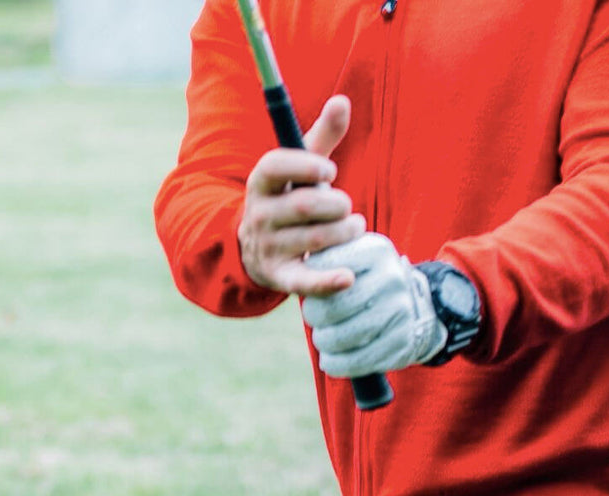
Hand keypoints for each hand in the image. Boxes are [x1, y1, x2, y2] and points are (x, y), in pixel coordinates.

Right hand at [240, 95, 366, 296]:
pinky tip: (349, 277)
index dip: (305, 165)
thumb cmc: (288, 197)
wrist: (255, 248)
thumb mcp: (299, 167)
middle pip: (305, 206)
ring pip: (316, 238)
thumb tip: (342, 101)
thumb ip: (322, 136)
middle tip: (347, 206)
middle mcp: (260, 214)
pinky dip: (327, 281)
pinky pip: (304, 281)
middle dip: (337, 204)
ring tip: (354, 227)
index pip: (274, 166)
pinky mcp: (280, 277)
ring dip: (345, 232)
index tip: (330, 170)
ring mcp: (268, 247)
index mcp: (262, 181)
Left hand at [301, 234, 444, 377]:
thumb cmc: (370, 282)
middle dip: (315, 317)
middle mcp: (392, 279)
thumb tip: (305, 278)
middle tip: (316, 318)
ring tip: (325, 338)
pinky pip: (356, 361)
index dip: (312, 285)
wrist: (415, 307)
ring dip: (325, 342)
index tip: (314, 291)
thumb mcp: (354, 259)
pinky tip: (332, 359)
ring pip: (341, 337)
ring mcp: (400, 312)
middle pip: (331, 307)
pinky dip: (337, 364)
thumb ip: (326, 263)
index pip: (325, 269)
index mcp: (376, 252)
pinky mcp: (401, 343)